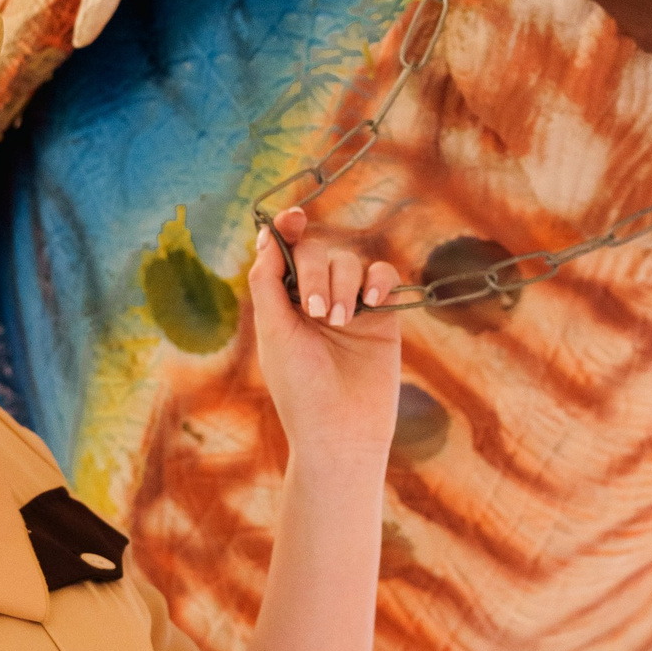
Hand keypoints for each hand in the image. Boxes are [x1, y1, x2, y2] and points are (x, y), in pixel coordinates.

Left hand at [247, 207, 401, 471]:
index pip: (286, 252)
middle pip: (319, 252)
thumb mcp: (274, 332)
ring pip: (350, 262)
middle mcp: (316, 298)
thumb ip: (268, 281)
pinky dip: (379, 281)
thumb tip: (267, 235)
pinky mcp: (382, 317)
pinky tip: (371, 305)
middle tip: (316, 312)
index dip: (288, 229)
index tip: (294, 219)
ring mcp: (350, 306)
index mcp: (283, 302)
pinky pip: (384, 277)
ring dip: (343, 284)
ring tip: (339, 322)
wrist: (342, 431)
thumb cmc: (299, 388)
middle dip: (316, 273)